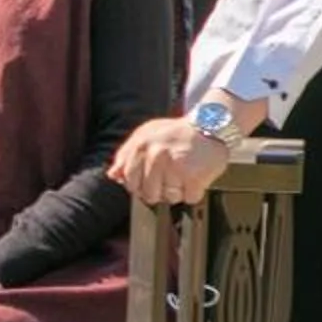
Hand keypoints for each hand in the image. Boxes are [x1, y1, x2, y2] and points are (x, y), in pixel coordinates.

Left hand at [111, 115, 233, 205]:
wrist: (208, 123)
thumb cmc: (174, 132)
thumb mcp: (144, 136)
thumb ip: (126, 155)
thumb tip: (113, 175)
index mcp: (140, 146)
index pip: (130, 181)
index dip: (138, 186)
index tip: (147, 182)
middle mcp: (156, 155)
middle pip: (149, 194)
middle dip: (159, 190)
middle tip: (169, 177)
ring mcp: (176, 166)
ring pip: (170, 198)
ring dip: (178, 191)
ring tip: (182, 174)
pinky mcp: (195, 176)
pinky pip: (190, 198)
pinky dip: (194, 192)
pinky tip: (195, 177)